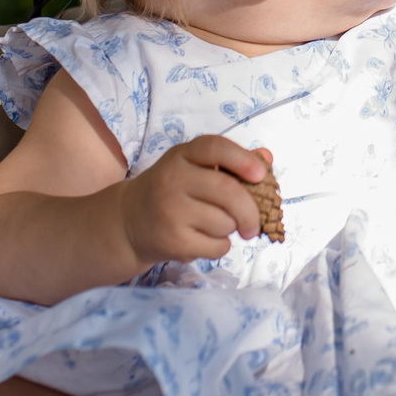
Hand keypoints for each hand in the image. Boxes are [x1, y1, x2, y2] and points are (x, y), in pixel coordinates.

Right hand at [117, 136, 267, 264]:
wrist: (129, 221)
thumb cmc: (173, 191)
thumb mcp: (194, 168)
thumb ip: (231, 162)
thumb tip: (266, 158)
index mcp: (182, 155)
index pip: (215, 148)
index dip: (242, 159)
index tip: (260, 175)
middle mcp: (173, 180)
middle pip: (228, 192)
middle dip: (250, 211)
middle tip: (253, 225)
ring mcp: (171, 211)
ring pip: (225, 223)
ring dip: (230, 229)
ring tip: (212, 226)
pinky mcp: (173, 240)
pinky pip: (217, 246)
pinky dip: (220, 247)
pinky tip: (203, 240)